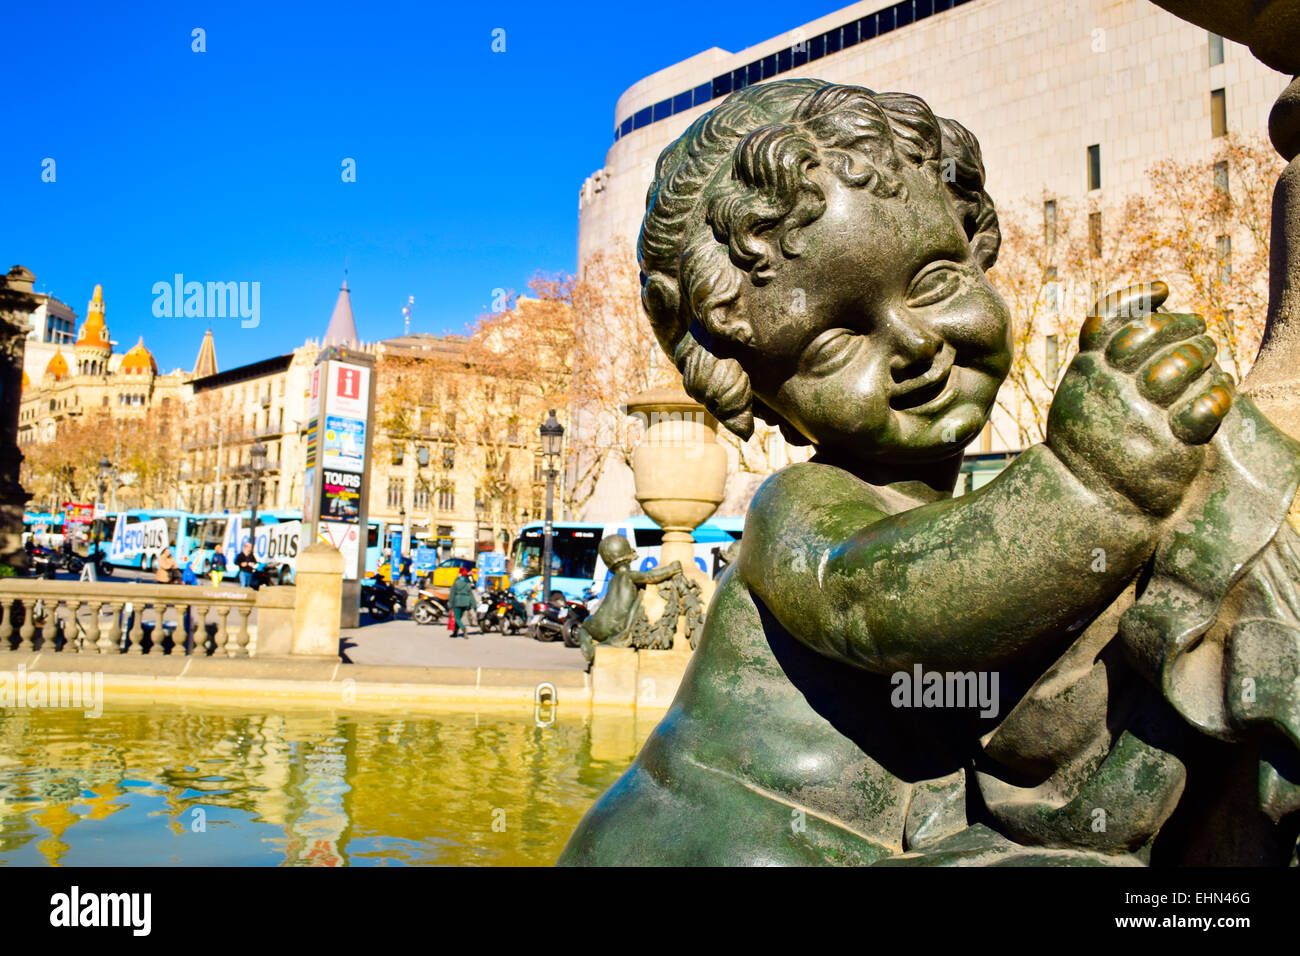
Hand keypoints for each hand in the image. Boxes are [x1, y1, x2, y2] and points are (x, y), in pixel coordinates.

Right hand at [1046, 282, 1233, 516]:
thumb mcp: (1084, 385)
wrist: (1089, 498)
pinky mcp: (1169, 447)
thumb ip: (1110, 341)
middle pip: (1152, 337)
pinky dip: (1219, 393)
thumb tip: (1159, 291)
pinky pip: (1205, 407)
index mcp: (1087, 373)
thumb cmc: (1093, 433)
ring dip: (1205, 356)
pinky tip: (1222, 391)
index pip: (1117, 320)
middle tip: (1201, 333)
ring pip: (1181, 366)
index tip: (1168, 296)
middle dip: (1185, 327)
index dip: (1147, 303)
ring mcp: (1138, 418)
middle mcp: (1109, 391)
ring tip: (1212, 359)